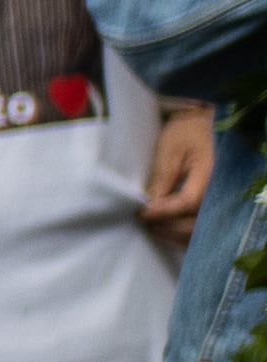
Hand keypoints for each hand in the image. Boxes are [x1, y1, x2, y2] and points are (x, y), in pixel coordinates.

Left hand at [144, 102, 211, 246]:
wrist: (209, 126)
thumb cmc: (189, 132)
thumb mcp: (171, 148)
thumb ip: (162, 177)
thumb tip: (147, 205)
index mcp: (212, 175)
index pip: (188, 203)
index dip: (163, 212)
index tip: (141, 214)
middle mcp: (221, 192)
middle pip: (196, 223)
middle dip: (166, 227)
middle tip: (142, 223)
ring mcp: (221, 200)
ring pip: (199, 230)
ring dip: (173, 234)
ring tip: (149, 227)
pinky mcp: (215, 204)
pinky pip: (201, 226)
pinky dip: (182, 233)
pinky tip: (163, 229)